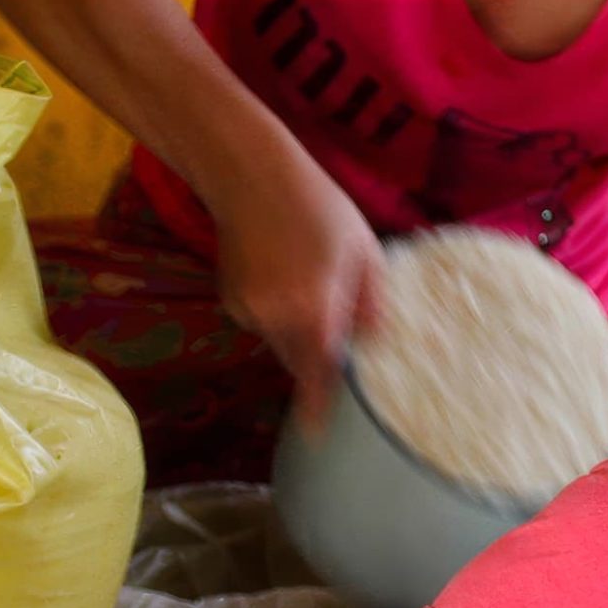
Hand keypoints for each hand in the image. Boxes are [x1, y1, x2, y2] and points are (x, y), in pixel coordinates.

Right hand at [207, 150, 383, 427]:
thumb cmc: (318, 206)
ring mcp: (249, 312)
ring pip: (281, 343)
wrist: (248, 173)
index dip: (319, 405)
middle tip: (333, 322)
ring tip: (308, 280)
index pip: (321, 372)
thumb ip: (374, 303)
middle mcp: (277, 318)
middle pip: (301, 361)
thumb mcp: (364, 250)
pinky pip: (262, 323)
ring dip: (299, 331)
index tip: (318, 434)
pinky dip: (277, 312)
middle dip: (318, 358)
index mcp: (316, 309)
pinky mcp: (231, 301)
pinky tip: (280, 272)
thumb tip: (376, 344)